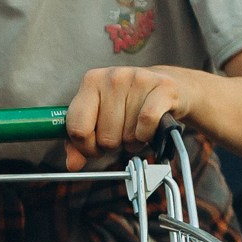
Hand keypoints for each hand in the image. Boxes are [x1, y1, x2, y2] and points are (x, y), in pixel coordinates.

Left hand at [64, 67, 194, 172]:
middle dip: (114, 144)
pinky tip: (148, 129)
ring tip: (136, 128)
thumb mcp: (100, 116)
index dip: (86, 147)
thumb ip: (81, 141)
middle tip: (122, 133)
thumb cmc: (129, 104)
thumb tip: (72, 164)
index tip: (95, 147)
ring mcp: (138, 80)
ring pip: (127, 134)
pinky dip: (147, 135)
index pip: (77, 127)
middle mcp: (112, 77)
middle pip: (105, 137)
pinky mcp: (163, 88)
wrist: (169, 85)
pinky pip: (147, 123)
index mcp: (91, 81)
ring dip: (133, 141)